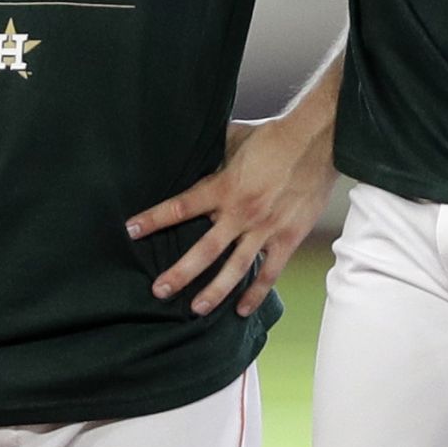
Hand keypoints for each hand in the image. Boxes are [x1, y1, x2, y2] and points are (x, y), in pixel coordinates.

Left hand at [125, 114, 338, 316]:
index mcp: (224, 187)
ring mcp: (265, 228)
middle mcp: (241, 212)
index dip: (153, 219)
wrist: (317, 141)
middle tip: (159, 290)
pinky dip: (256, 292)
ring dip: (214, 292)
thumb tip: (193, 147)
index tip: (131, 230)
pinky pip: (269, 272)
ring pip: (235, 269)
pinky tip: (242, 308)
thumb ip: (213, 151)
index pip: (181, 207)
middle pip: (204, 250)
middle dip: (179, 273)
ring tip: (196, 309)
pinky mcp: (287, 237)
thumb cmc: (274, 137)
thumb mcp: (235, 138)